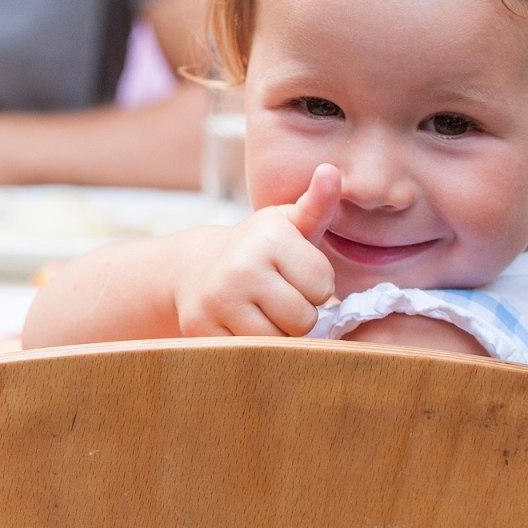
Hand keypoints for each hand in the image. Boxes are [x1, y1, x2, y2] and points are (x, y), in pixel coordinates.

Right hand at [173, 163, 340, 337]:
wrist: (195, 268)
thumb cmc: (258, 248)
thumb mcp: (288, 224)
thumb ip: (317, 205)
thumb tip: (332, 171)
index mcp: (269, 238)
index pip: (324, 287)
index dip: (315, 285)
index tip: (294, 274)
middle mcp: (240, 267)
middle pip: (303, 319)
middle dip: (297, 313)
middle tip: (278, 296)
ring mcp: (218, 300)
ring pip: (278, 342)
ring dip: (276, 333)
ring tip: (261, 311)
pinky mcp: (201, 329)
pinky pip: (251, 355)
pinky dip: (252, 347)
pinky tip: (241, 324)